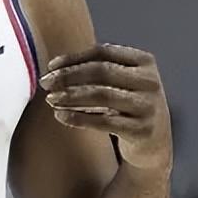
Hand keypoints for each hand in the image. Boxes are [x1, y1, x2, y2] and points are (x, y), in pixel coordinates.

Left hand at [40, 43, 171, 172]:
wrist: (153, 145)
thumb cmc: (126, 106)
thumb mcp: (119, 83)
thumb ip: (95, 70)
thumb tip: (53, 68)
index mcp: (145, 62)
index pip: (103, 52)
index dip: (74, 57)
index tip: (50, 66)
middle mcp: (151, 82)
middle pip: (101, 71)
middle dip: (68, 75)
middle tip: (45, 82)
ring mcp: (149, 106)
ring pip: (102, 95)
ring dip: (70, 96)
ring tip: (50, 99)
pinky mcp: (142, 131)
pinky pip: (104, 122)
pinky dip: (78, 117)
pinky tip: (60, 116)